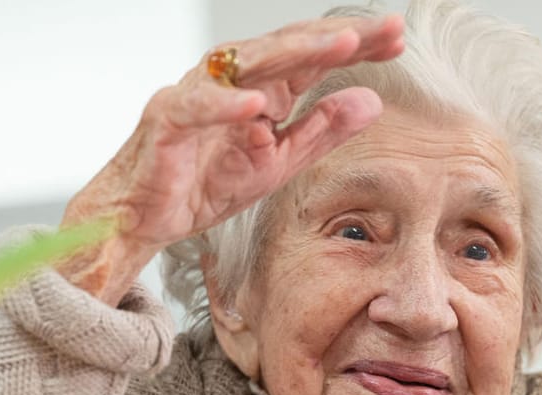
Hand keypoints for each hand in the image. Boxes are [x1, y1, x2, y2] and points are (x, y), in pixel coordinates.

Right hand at [59, 14, 404, 302]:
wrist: (142, 218)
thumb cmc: (202, 185)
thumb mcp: (278, 164)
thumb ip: (321, 132)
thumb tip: (372, 101)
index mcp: (261, 91)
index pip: (314, 58)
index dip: (355, 45)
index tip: (398, 40)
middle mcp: (231, 82)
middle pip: (289, 48)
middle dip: (338, 36)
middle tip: (385, 29)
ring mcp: (197, 95)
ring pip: (248, 64)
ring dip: (295, 53)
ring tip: (339, 47)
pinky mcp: (166, 120)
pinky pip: (197, 107)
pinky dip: (225, 105)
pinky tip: (257, 106)